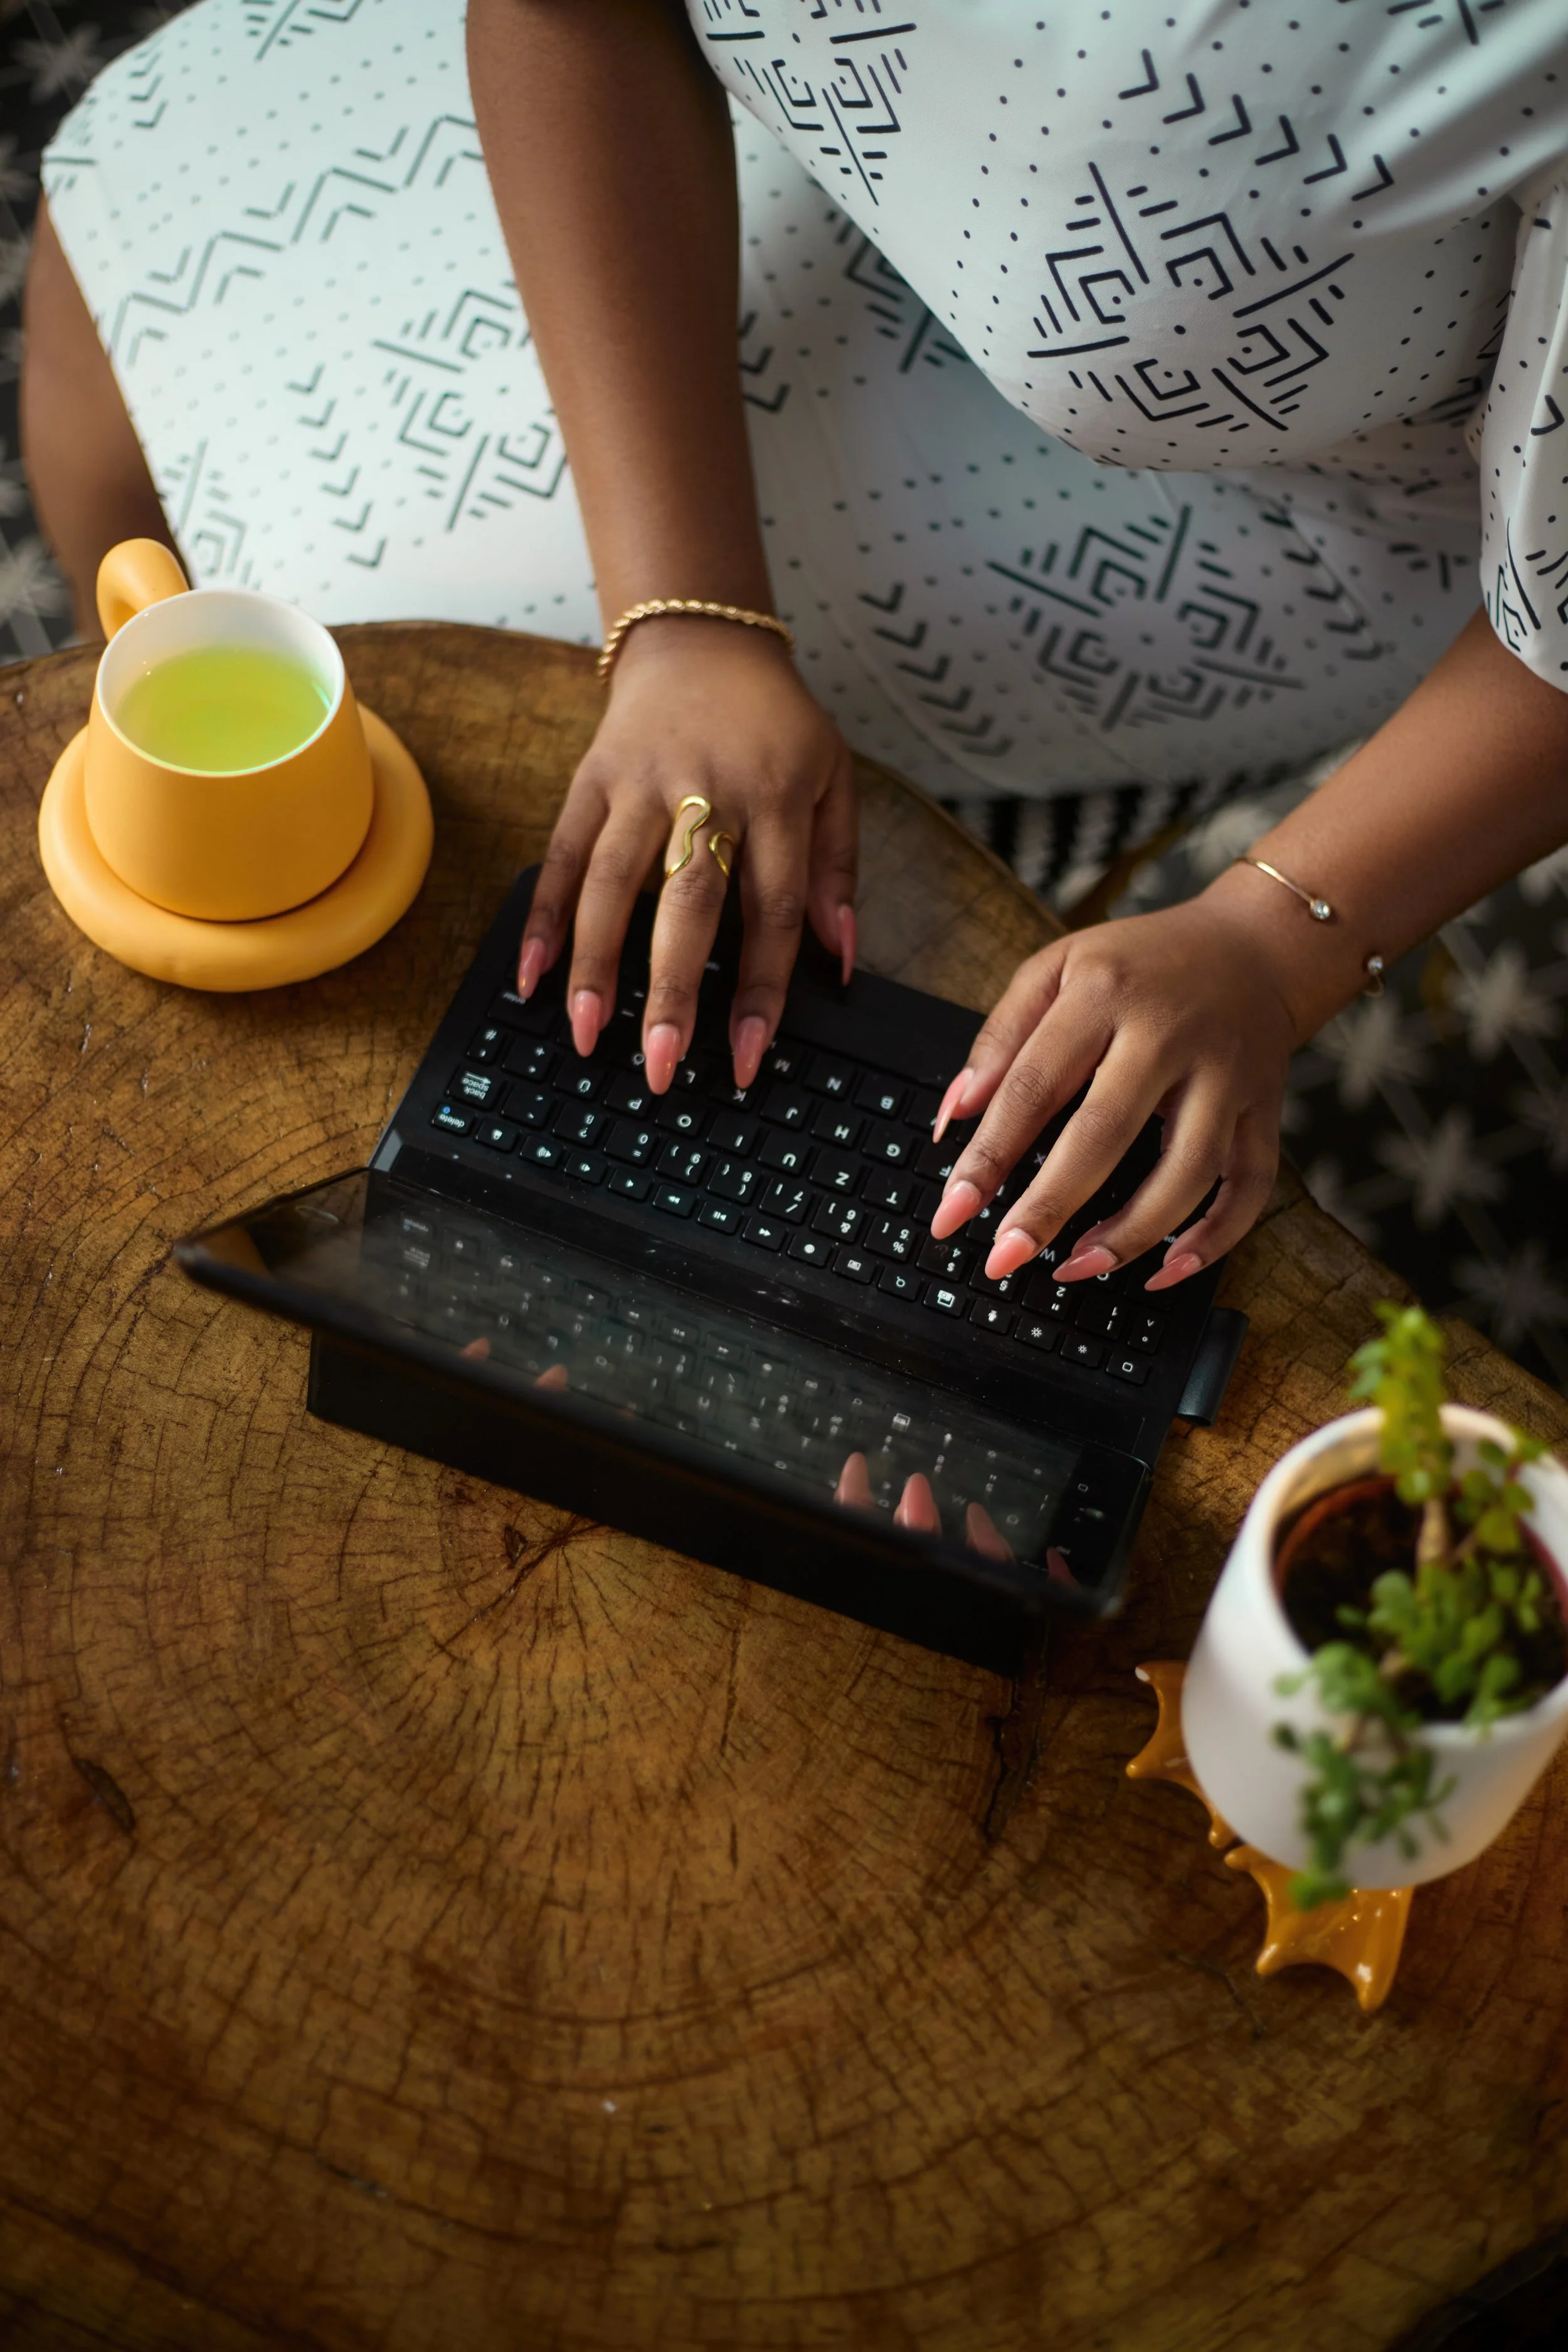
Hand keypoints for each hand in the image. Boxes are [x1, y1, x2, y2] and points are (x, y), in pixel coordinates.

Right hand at [518, 620, 856, 1090]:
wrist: (701, 639)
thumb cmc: (775, 724)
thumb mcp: (834, 779)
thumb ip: (837, 869)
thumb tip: (841, 958)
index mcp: (777, 797)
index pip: (770, 910)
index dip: (759, 990)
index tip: (745, 1058)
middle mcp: (707, 790)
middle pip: (686, 903)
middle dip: (671, 992)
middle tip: (661, 1067)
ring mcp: (640, 784)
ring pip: (611, 884)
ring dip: (595, 966)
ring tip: (588, 1036)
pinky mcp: (591, 779)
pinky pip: (561, 856)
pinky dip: (543, 918)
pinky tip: (531, 978)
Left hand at [928, 891, 1300, 1292]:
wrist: (1253, 947)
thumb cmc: (1139, 966)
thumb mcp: (1057, 968)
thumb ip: (999, 1039)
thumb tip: (952, 1117)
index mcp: (1104, 995)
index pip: (1034, 1086)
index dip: (989, 1156)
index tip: (952, 1212)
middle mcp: (1169, 1035)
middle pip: (1105, 1134)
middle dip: (1049, 1207)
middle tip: (1004, 1258)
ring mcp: (1225, 1077)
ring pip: (1186, 1172)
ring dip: (1130, 1234)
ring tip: (1076, 1268)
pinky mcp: (1265, 1111)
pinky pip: (1250, 1187)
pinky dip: (1214, 1240)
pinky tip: (1167, 1271)